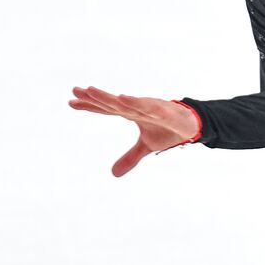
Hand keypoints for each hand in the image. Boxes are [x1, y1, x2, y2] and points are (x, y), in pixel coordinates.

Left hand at [67, 86, 200, 176]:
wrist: (193, 127)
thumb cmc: (168, 131)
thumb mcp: (147, 147)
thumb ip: (130, 157)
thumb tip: (113, 174)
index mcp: (131, 113)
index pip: (106, 109)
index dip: (89, 106)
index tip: (71, 103)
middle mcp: (137, 107)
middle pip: (111, 102)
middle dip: (93, 97)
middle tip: (74, 91)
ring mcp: (150, 107)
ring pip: (125, 102)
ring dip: (108, 96)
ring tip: (90, 90)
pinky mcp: (165, 111)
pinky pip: (148, 106)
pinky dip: (136, 102)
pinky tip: (123, 98)